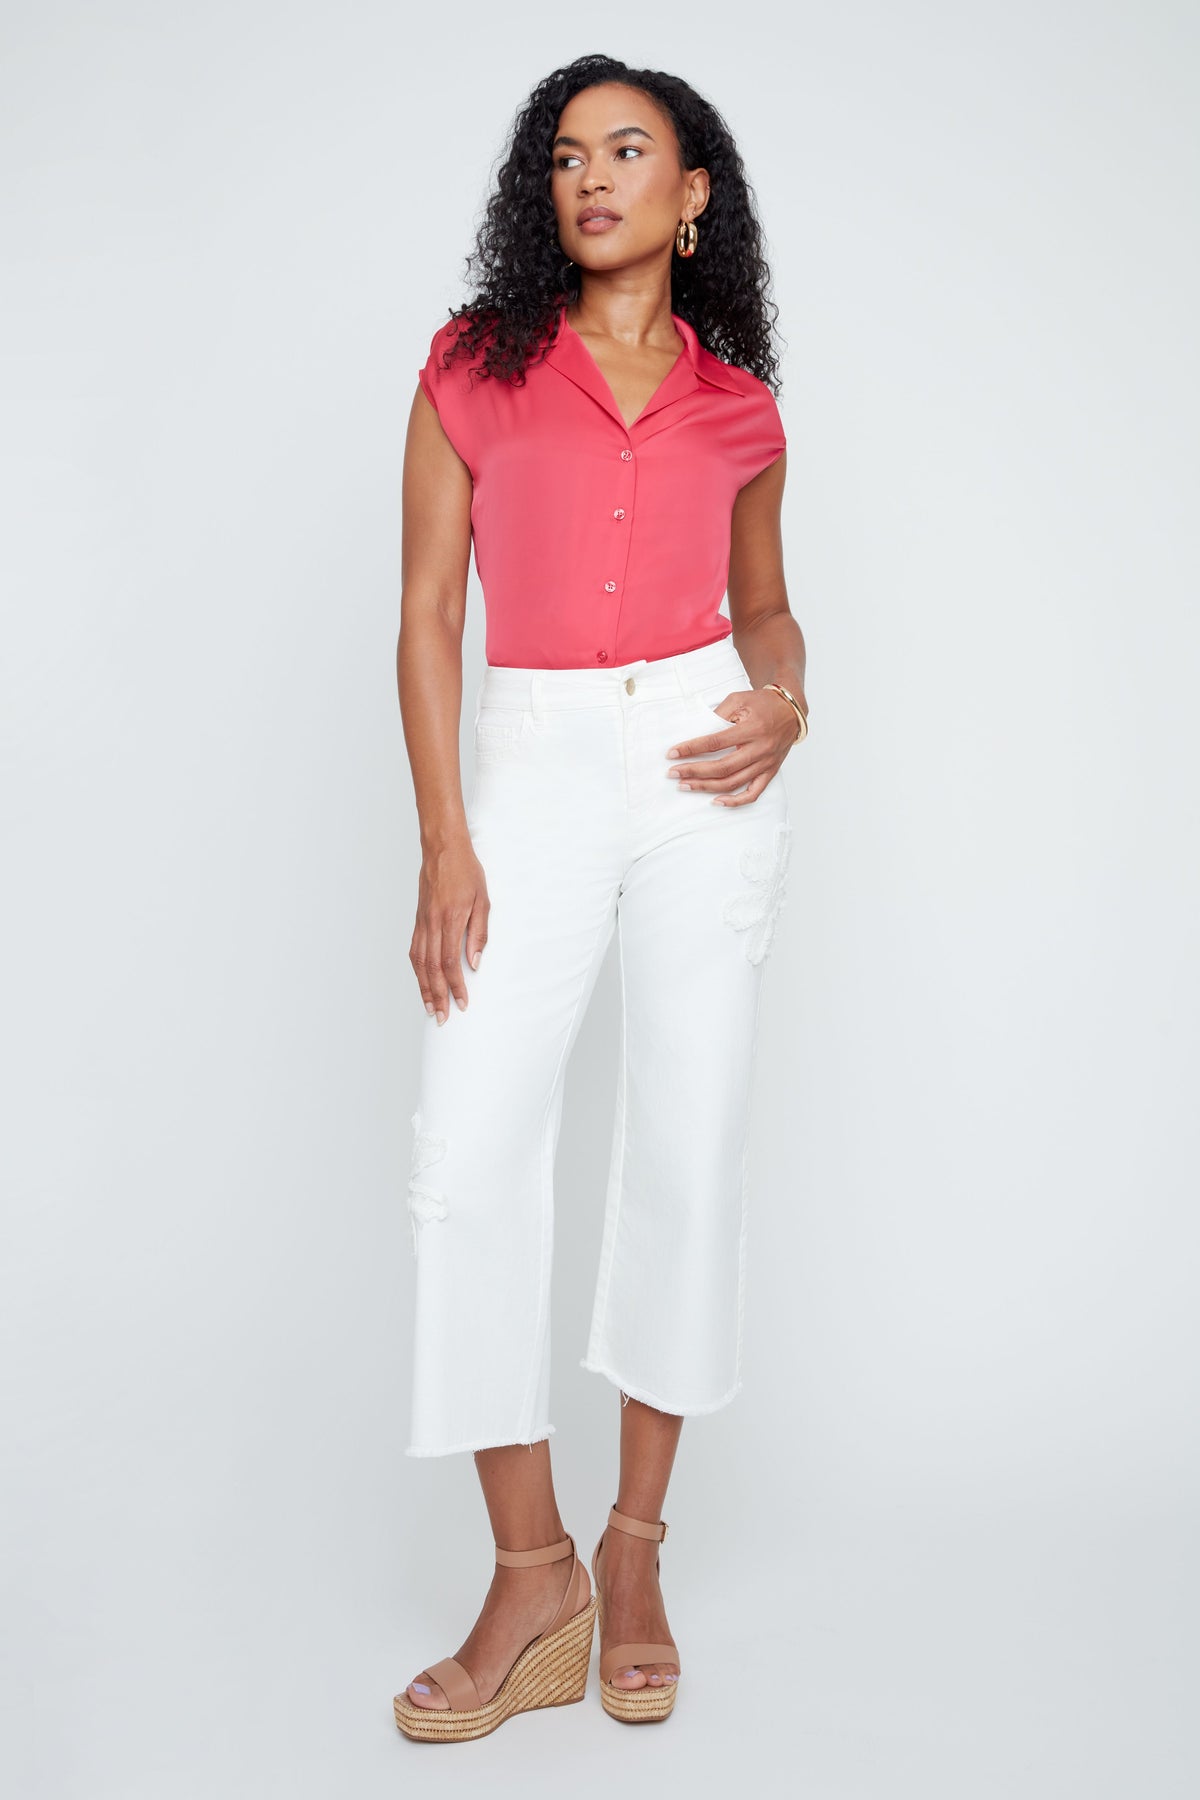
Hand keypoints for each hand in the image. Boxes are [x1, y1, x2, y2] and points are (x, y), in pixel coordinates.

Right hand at [410, 836, 488, 1023]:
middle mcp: (432, 924)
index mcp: (450, 919)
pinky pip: (414, 951)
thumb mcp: (482, 900)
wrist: (442, 849)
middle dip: (437, 996)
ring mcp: (422, 923)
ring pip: (419, 963)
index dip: (456, 986)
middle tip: (442, 1018)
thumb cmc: (466, 872)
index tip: (462, 1003)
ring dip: (424, 988)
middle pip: (432, 968)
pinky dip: (417, 971)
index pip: (451, 962)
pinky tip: (422, 982)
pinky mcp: (418, 920)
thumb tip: (475, 964)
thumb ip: (479, 934)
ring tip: (430, 1008)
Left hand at [666, 686, 804, 806]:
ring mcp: (766, 764)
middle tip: (673, 773)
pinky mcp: (770, 772)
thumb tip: (697, 731)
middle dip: (694, 771)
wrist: (791, 711)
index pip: (715, 742)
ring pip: (733, 783)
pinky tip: (716, 801)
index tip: (672, 753)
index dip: (692, 748)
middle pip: (723, 767)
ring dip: (707, 787)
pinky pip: (753, 793)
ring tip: (685, 785)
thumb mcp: (739, 699)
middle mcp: (760, 749)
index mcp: (752, 729)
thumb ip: (719, 714)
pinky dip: (735, 801)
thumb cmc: (763, 703)